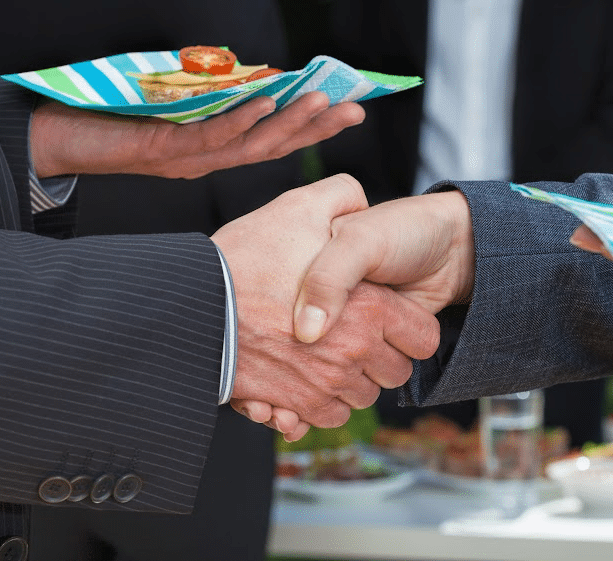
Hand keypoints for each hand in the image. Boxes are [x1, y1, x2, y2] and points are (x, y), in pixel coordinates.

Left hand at [30, 91, 363, 178]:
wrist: (62, 140)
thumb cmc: (116, 121)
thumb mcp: (174, 109)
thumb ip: (211, 101)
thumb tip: (252, 78)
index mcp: (216, 151)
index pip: (275, 140)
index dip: (314, 129)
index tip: (350, 109)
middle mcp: (210, 160)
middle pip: (274, 146)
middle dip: (317, 128)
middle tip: (355, 109)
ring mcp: (191, 158)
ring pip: (252, 145)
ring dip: (290, 123)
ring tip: (322, 101)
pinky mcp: (166, 149)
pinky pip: (212, 136)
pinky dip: (242, 119)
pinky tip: (266, 100)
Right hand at [210, 175, 439, 431]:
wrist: (190, 306)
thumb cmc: (246, 256)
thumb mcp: (300, 208)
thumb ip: (341, 197)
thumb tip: (360, 202)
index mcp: (369, 308)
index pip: (422, 337)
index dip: (409, 326)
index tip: (388, 314)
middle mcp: (353, 351)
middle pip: (396, 372)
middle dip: (382, 356)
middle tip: (355, 331)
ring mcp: (325, 384)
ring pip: (363, 396)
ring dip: (352, 380)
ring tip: (328, 352)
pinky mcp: (297, 406)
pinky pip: (331, 415)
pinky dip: (323, 402)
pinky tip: (309, 376)